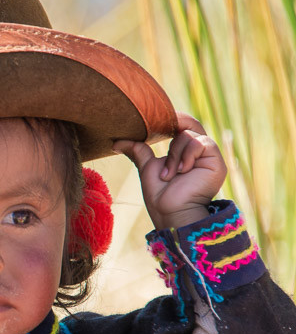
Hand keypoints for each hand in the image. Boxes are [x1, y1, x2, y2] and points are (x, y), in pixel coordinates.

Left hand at [112, 112, 226, 230]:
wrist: (170, 213)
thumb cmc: (160, 196)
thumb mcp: (147, 168)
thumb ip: (139, 151)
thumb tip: (116, 142)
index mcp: (186, 152)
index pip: (183, 126)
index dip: (171, 120)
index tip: (152, 121)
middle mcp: (199, 153)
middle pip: (189, 125)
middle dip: (172, 129)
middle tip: (158, 138)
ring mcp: (209, 157)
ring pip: (190, 136)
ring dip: (174, 155)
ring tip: (170, 175)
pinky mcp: (217, 163)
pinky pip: (201, 144)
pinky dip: (186, 156)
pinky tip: (182, 171)